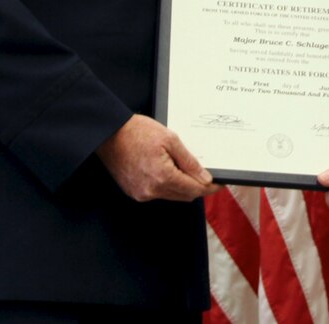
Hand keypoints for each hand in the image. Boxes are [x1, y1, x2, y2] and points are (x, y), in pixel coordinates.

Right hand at [97, 114, 218, 201]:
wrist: (109, 134)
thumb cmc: (138, 132)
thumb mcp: (170, 139)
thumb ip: (189, 161)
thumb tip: (204, 178)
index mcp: (163, 177)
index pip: (194, 189)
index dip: (209, 187)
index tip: (219, 183)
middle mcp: (152, 191)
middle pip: (184, 196)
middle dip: (197, 187)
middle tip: (206, 175)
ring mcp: (141, 194)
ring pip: (172, 196)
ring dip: (182, 186)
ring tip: (184, 168)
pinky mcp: (134, 192)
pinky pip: (157, 193)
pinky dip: (167, 185)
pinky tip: (167, 170)